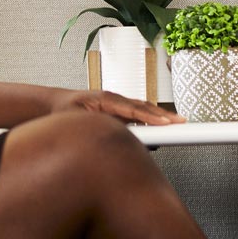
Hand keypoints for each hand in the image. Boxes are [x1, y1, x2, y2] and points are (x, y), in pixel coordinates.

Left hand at [54, 90, 184, 125]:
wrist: (54, 104)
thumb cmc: (64, 112)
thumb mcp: (77, 122)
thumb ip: (96, 128)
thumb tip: (118, 138)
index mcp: (106, 99)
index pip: (134, 109)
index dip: (151, 117)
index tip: (167, 123)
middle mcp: (114, 100)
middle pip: (144, 107)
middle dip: (164, 115)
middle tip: (183, 123)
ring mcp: (117, 105)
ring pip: (143, 109)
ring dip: (160, 117)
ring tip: (179, 126)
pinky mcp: (117, 112)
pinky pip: (138, 115)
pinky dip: (151, 121)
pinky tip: (160, 132)